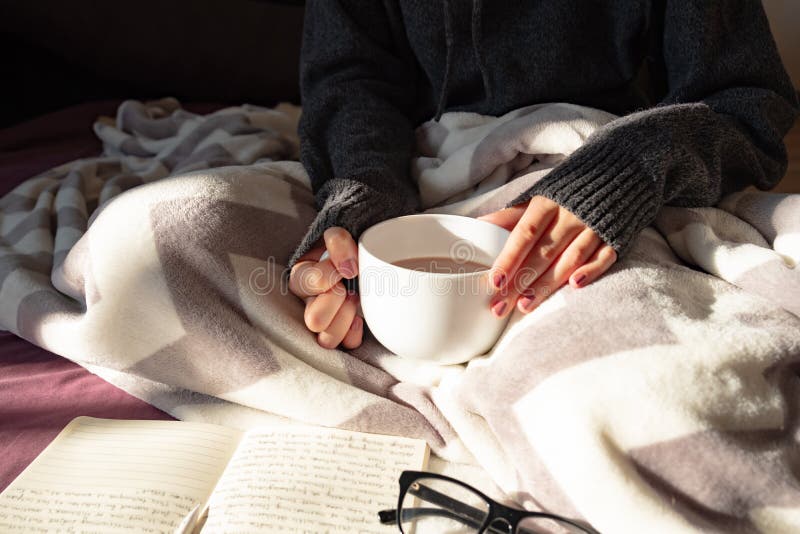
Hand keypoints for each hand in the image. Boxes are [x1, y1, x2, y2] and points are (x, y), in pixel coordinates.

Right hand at [289, 227, 362, 348]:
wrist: (361, 257)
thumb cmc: (345, 248)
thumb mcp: (337, 235)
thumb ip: (338, 241)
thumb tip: (349, 268)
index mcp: (301, 277)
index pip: (308, 281)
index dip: (331, 273)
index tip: (348, 266)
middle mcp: (308, 303)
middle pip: (313, 319)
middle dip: (336, 301)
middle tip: (349, 289)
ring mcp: (325, 321)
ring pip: (326, 340)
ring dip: (345, 318)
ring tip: (355, 301)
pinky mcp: (343, 332)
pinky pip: (347, 345)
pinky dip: (355, 333)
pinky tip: (360, 317)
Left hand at [479, 196, 616, 316]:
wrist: (616, 173)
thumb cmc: (566, 193)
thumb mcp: (538, 198)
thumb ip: (510, 216)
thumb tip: (477, 225)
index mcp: (547, 203)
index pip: (524, 234)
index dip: (509, 258)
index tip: (494, 281)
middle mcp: (570, 215)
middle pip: (542, 253)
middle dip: (520, 282)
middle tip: (500, 306)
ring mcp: (594, 226)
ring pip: (570, 259)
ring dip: (548, 284)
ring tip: (525, 306)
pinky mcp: (614, 235)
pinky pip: (604, 256)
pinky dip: (591, 270)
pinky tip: (574, 285)